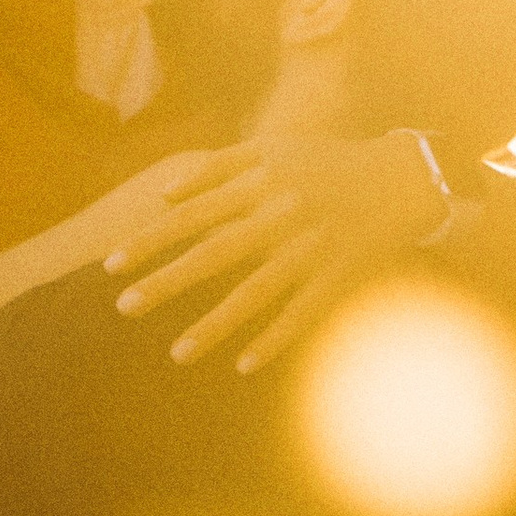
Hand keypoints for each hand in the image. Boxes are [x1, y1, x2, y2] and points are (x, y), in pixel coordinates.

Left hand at [108, 129, 449, 371]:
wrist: (403, 177)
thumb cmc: (325, 163)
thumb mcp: (272, 149)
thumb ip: (215, 168)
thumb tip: (163, 197)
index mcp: (261, 181)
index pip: (192, 214)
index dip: (150, 240)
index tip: (111, 265)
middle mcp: (282, 215)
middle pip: (215, 253)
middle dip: (167, 282)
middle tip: (124, 308)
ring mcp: (312, 248)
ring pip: (256, 293)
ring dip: (214, 325)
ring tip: (177, 354)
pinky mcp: (339, 276)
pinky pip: (302, 314)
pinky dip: (274, 340)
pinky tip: (242, 366)